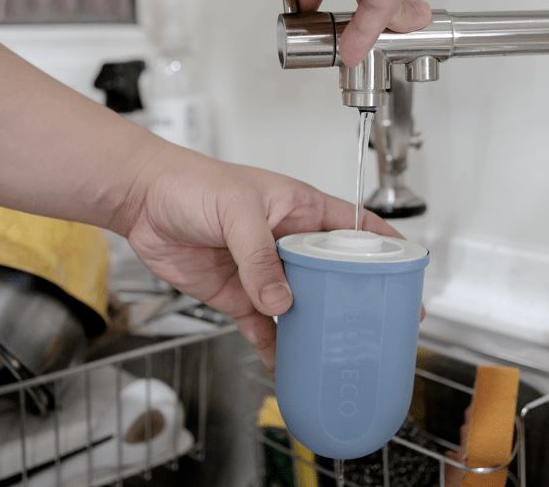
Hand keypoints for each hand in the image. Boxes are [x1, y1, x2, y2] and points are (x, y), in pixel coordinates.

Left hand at [112, 147, 399, 368]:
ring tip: (337, 353)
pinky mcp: (237, 295)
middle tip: (378, 326)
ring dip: (316, 329)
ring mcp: (264, 272)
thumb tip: (279, 302)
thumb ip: (259, 256)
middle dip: (355, 300)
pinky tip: (285, 364)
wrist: (142, 201)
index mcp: (301, 210)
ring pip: (301, 306)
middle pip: (333, 275)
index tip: (406, 272)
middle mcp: (288, 243)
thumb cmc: (191, 184)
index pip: (355, 227)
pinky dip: (274, 346)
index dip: (384, 248)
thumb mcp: (236, 211)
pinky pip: (263, 327)